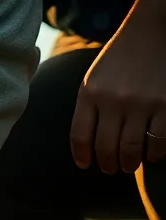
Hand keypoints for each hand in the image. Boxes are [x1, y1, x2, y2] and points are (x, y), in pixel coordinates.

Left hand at [71, 1, 165, 172]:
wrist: (152, 32)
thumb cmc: (119, 60)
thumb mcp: (93, 80)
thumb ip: (87, 108)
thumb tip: (85, 146)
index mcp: (90, 94)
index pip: (80, 136)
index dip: (82, 156)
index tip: (85, 164)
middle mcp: (114, 100)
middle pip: (105, 147)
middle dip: (107, 164)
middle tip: (111, 168)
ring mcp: (141, 103)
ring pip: (131, 149)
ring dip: (129, 163)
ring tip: (129, 165)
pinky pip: (159, 140)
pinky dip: (155, 154)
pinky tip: (152, 154)